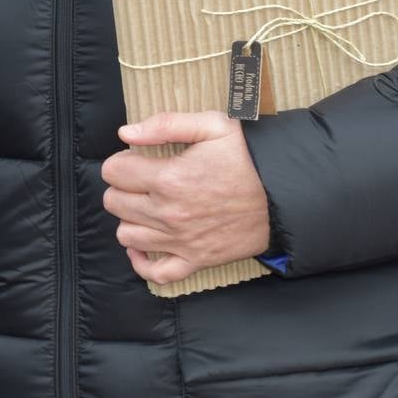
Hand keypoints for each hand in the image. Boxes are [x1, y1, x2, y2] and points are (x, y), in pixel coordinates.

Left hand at [100, 111, 271, 285]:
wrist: (284, 194)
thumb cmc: (248, 157)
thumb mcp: (212, 126)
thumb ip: (166, 124)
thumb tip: (126, 132)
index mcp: (169, 178)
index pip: (113, 172)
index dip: (120, 161)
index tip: (134, 159)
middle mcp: (169, 213)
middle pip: (114, 203)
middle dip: (122, 187)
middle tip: (140, 180)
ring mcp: (181, 241)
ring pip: (127, 235)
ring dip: (131, 219)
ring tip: (147, 206)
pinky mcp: (195, 260)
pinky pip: (155, 273)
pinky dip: (143, 262)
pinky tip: (144, 246)